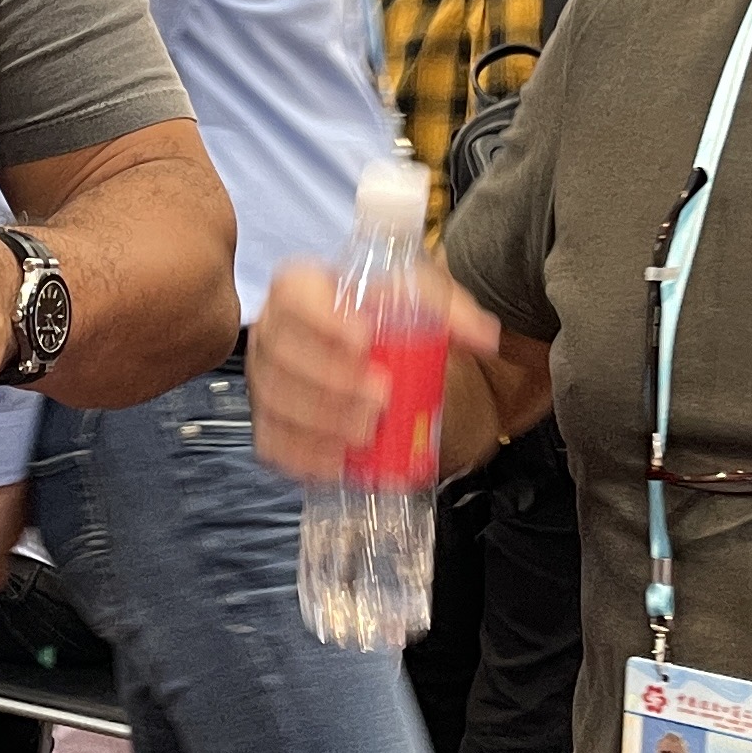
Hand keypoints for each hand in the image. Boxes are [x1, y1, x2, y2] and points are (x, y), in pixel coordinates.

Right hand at [248, 257, 497, 483]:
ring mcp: (266, 378)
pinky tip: (337, 464)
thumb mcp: (421, 301)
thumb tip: (485, 338)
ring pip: (275, 401)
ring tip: (367, 434)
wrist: (371, 345)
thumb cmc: (386, 318)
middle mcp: (273, 330)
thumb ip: (453, 313)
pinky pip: (271, 442)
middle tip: (381, 398)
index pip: (293, 292)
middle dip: (331, 381)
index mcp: (301, 288)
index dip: (321, 318)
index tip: (365, 339)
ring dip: (321, 422)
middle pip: (282, 353)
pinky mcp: (269, 420)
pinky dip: (301, 456)